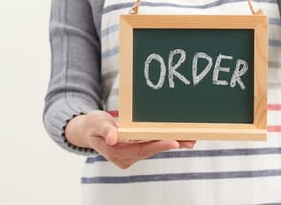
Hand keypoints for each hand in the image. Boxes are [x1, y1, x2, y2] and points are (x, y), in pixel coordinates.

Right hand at [65, 111, 195, 168]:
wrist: (90, 131)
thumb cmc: (93, 125)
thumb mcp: (96, 123)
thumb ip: (106, 129)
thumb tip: (113, 138)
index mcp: (116, 153)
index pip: (140, 149)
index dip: (157, 145)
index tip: (173, 142)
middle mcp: (125, 158)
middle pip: (151, 150)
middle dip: (170, 144)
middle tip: (190, 140)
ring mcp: (131, 156)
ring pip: (154, 149)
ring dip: (172, 144)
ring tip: (191, 139)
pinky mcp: (137, 151)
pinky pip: (152, 146)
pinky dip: (165, 142)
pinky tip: (180, 139)